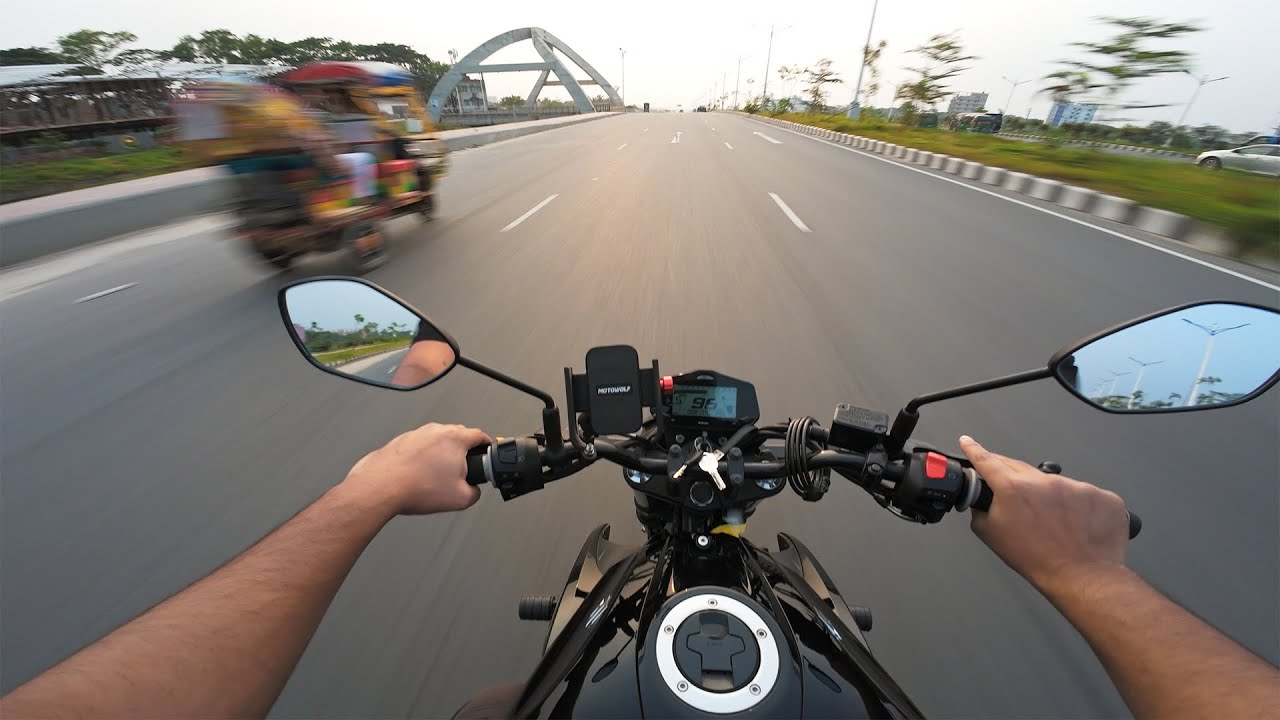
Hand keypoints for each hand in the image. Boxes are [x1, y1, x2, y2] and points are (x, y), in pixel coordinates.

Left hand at [343, 423, 491, 514]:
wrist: (380, 488)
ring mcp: (416, 434)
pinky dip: (421, 460)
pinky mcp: (400, 442)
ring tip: (434, 480)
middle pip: (458, 437)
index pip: (480, 435)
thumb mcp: (460, 499)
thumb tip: (473, 490)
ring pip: (436, 443)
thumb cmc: (415, 488)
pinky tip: (417, 478)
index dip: (487, 445)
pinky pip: (418, 448)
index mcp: (454, 438)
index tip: (487, 450)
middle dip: (463, 453)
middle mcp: (435, 431)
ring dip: (440, 457)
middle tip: (461, 472)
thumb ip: (475, 492)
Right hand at [959, 435, 1129, 592]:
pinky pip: (1085, 495)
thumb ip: (980, 511)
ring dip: (1052, 498)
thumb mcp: (992, 536)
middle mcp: (1044, 482)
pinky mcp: (1100, 495)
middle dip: (1016, 483)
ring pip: (1056, 484)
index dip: (974, 450)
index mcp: (1013, 489)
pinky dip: (1080, 508)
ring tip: (1056, 526)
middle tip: (1021, 506)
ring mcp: (1077, 486)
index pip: (987, 461)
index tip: (968, 442)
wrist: (1082, 577)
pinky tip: (1077, 527)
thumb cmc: (1038, 560)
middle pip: (1021, 470)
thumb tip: (981, 501)